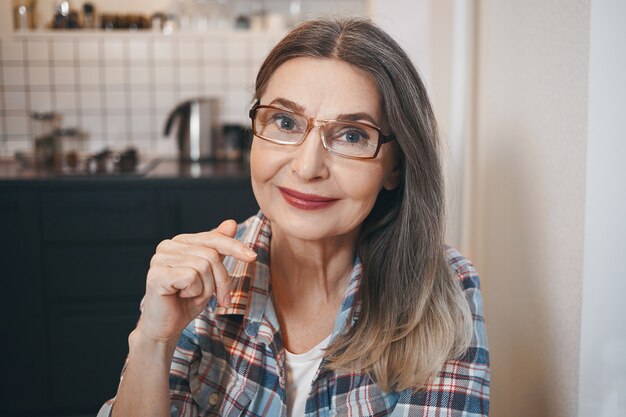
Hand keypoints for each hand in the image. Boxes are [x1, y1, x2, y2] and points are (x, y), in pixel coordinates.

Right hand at [135, 219, 256, 343]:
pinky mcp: (157, 275)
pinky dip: (195, 292)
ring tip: (194, 296)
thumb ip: (218, 248)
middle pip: (211, 254)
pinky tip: (181, 297)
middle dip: (221, 280)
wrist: (166, 327)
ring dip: (206, 289)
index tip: (253, 257)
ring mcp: (160, 259)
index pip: (214, 238)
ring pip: (203, 267)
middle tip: (219, 298)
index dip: (235, 247)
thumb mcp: (210, 273)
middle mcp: (167, 246)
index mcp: (180, 242)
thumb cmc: (187, 300)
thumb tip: (231, 223)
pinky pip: (191, 277)